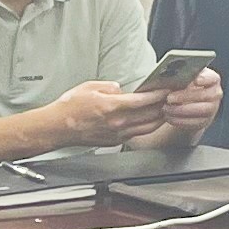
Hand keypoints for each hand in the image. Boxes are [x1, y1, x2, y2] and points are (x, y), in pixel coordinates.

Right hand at [46, 82, 164, 148]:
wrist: (56, 127)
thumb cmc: (69, 107)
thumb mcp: (89, 87)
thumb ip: (110, 86)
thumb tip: (122, 89)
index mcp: (112, 107)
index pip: (143, 101)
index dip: (158, 94)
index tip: (167, 89)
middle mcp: (117, 122)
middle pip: (150, 115)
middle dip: (163, 106)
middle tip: (171, 98)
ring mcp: (117, 134)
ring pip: (147, 128)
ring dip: (159, 118)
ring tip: (165, 109)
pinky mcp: (115, 141)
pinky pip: (137, 134)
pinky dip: (147, 127)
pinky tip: (149, 120)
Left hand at [155, 70, 223, 133]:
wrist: (186, 102)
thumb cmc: (183, 85)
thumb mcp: (184, 77)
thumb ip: (181, 75)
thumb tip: (168, 76)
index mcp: (212, 79)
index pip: (212, 78)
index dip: (205, 79)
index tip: (195, 80)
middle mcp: (215, 94)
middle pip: (205, 95)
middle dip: (186, 97)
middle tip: (169, 98)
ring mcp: (212, 109)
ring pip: (201, 111)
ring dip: (181, 110)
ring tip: (166, 108)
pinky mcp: (204, 121)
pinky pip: (194, 123)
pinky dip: (180, 120)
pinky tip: (168, 116)